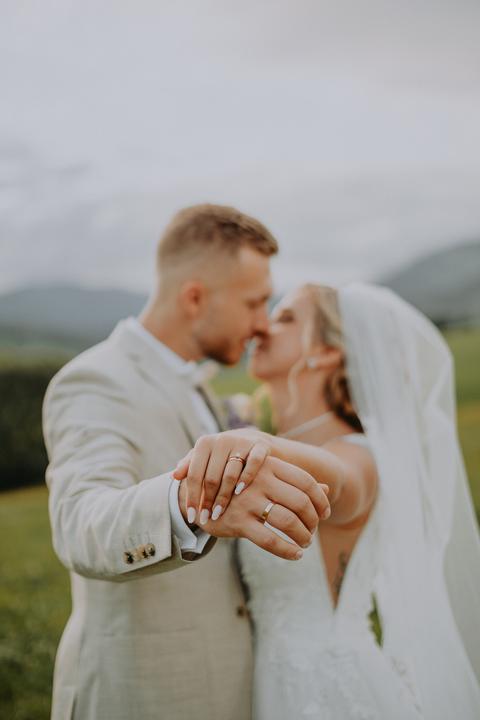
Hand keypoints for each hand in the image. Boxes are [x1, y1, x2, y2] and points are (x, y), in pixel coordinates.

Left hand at [173, 429, 270, 524]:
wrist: (250, 440)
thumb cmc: (221, 455)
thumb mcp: (204, 457)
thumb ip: (189, 465)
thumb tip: (174, 476)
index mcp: (205, 443)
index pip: (194, 474)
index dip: (192, 497)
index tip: (191, 516)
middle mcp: (222, 440)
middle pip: (211, 477)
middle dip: (207, 501)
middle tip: (206, 518)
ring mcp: (241, 442)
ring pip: (230, 474)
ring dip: (224, 497)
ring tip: (219, 513)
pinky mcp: (259, 446)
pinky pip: (253, 464)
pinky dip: (246, 479)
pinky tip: (239, 493)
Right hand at [179, 455, 330, 559]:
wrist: (199, 495)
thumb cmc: (238, 487)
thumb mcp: (265, 477)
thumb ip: (294, 481)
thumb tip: (328, 490)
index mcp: (267, 465)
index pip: (305, 481)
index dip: (320, 499)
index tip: (325, 513)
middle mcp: (259, 480)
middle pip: (300, 502)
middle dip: (313, 520)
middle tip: (313, 530)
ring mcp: (247, 501)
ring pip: (288, 521)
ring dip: (303, 536)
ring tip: (305, 543)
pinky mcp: (237, 522)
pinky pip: (270, 540)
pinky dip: (288, 550)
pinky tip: (295, 555)